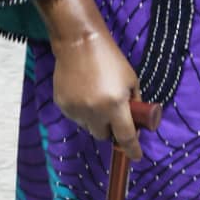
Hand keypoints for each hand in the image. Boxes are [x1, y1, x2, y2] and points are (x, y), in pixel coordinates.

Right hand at [36, 0, 142, 160]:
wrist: (79, 43)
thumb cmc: (110, 59)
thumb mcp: (131, 79)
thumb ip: (134, 102)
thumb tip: (137, 120)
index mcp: (115, 105)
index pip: (126, 136)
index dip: (132, 149)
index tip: (136, 156)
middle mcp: (95, 112)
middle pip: (104, 135)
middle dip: (110, 128)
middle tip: (113, 113)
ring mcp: (76, 110)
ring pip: (89, 127)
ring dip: (96, 119)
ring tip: (95, 95)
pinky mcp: (62, 105)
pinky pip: (76, 117)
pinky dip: (82, 111)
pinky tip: (83, 92)